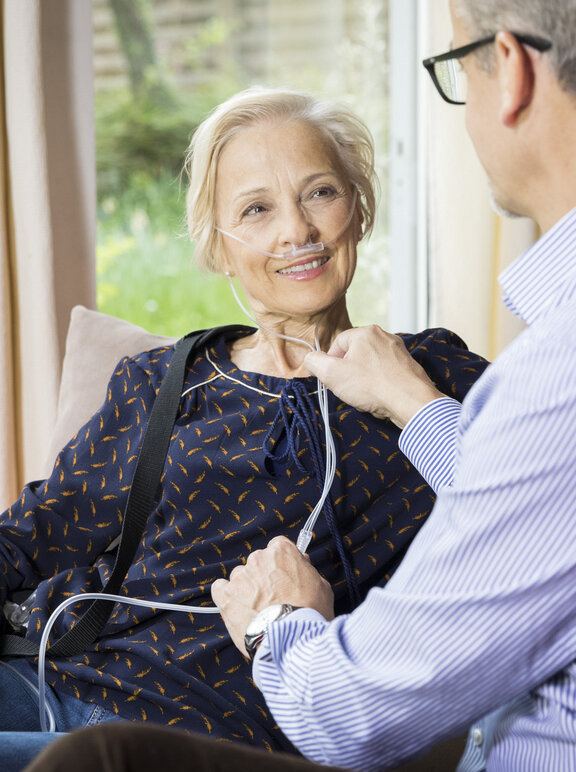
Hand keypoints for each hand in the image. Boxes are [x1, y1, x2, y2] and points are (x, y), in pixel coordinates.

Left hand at [211, 536, 334, 656]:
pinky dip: (227, 597)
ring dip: (247, 589)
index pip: (278, 546)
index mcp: (281, 551)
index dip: (282, 563)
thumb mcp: (322, 587)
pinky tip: (237, 609)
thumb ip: (308, 570)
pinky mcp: (226, 595)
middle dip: (264, 577)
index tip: (285, 575)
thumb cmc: (310, 613)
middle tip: (275, 598)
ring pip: (241, 577)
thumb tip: (302, 562)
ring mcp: (240, 576)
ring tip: (258, 611)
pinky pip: (220, 589)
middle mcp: (258, 558)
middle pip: (258, 562)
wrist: (293, 639)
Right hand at [305, 325, 443, 428]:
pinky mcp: (408, 366)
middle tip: (348, 388)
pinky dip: (380, 384)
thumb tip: (310, 358)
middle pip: (355, 353)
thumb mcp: (332, 374)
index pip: (337, 344)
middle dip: (348, 372)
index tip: (331, 379)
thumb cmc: (372, 386)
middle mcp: (384, 336)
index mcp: (365, 332)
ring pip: (370, 364)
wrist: (411, 401)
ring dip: (364, 379)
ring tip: (365, 394)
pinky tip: (380, 396)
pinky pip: (385, 373)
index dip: (330, 363)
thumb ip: (315, 362)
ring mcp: (398, 351)